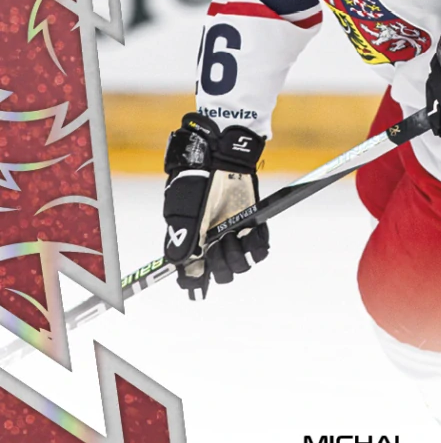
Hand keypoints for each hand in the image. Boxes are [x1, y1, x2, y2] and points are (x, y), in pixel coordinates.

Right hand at [162, 113, 268, 297]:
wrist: (218, 158)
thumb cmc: (196, 181)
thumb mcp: (182, 208)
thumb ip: (180, 237)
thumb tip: (177, 264)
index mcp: (191, 244)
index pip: (191, 276)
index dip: (195, 284)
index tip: (199, 284)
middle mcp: (213, 244)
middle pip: (221, 274)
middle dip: (221, 266)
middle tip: (218, 244)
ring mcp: (234, 236)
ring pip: (241, 265)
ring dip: (238, 255)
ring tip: (232, 234)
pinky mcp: (252, 226)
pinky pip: (260, 248)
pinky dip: (258, 244)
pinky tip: (251, 232)